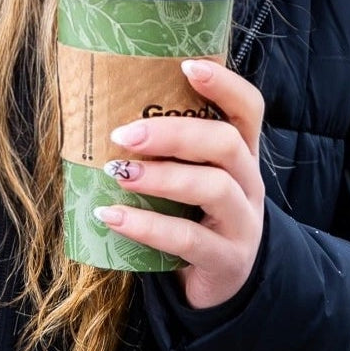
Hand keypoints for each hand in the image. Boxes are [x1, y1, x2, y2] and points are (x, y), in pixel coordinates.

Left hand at [96, 58, 265, 308]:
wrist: (218, 285)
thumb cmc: (192, 216)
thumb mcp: (189, 177)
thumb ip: (166, 150)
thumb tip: (100, 115)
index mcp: (241, 154)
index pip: (248, 108)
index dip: (224, 84)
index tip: (187, 65)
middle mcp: (249, 183)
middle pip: (226, 143)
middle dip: (174, 134)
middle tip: (124, 136)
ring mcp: (243, 223)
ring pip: (213, 188)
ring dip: (161, 177)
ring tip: (117, 174)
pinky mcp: (226, 260)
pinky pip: (189, 239)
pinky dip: (147, 226)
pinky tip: (112, 217)